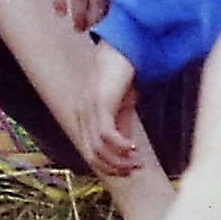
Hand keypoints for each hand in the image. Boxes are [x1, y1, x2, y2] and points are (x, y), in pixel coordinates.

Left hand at [72, 43, 142, 178]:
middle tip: (134, 170)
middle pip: (92, 155)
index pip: (90, 153)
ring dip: (120, 160)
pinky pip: (107, 135)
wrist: (124, 48)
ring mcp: (89, 109)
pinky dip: (121, 146)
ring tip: (138, 162)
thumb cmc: (122, 75)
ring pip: (100, 148)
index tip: (128, 171)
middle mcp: (82, 114)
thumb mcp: (122, 106)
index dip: (108, 167)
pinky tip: (134, 149)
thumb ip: (120, 126)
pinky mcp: (100, 104)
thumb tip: (125, 150)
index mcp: (84, 116)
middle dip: (114, 168)